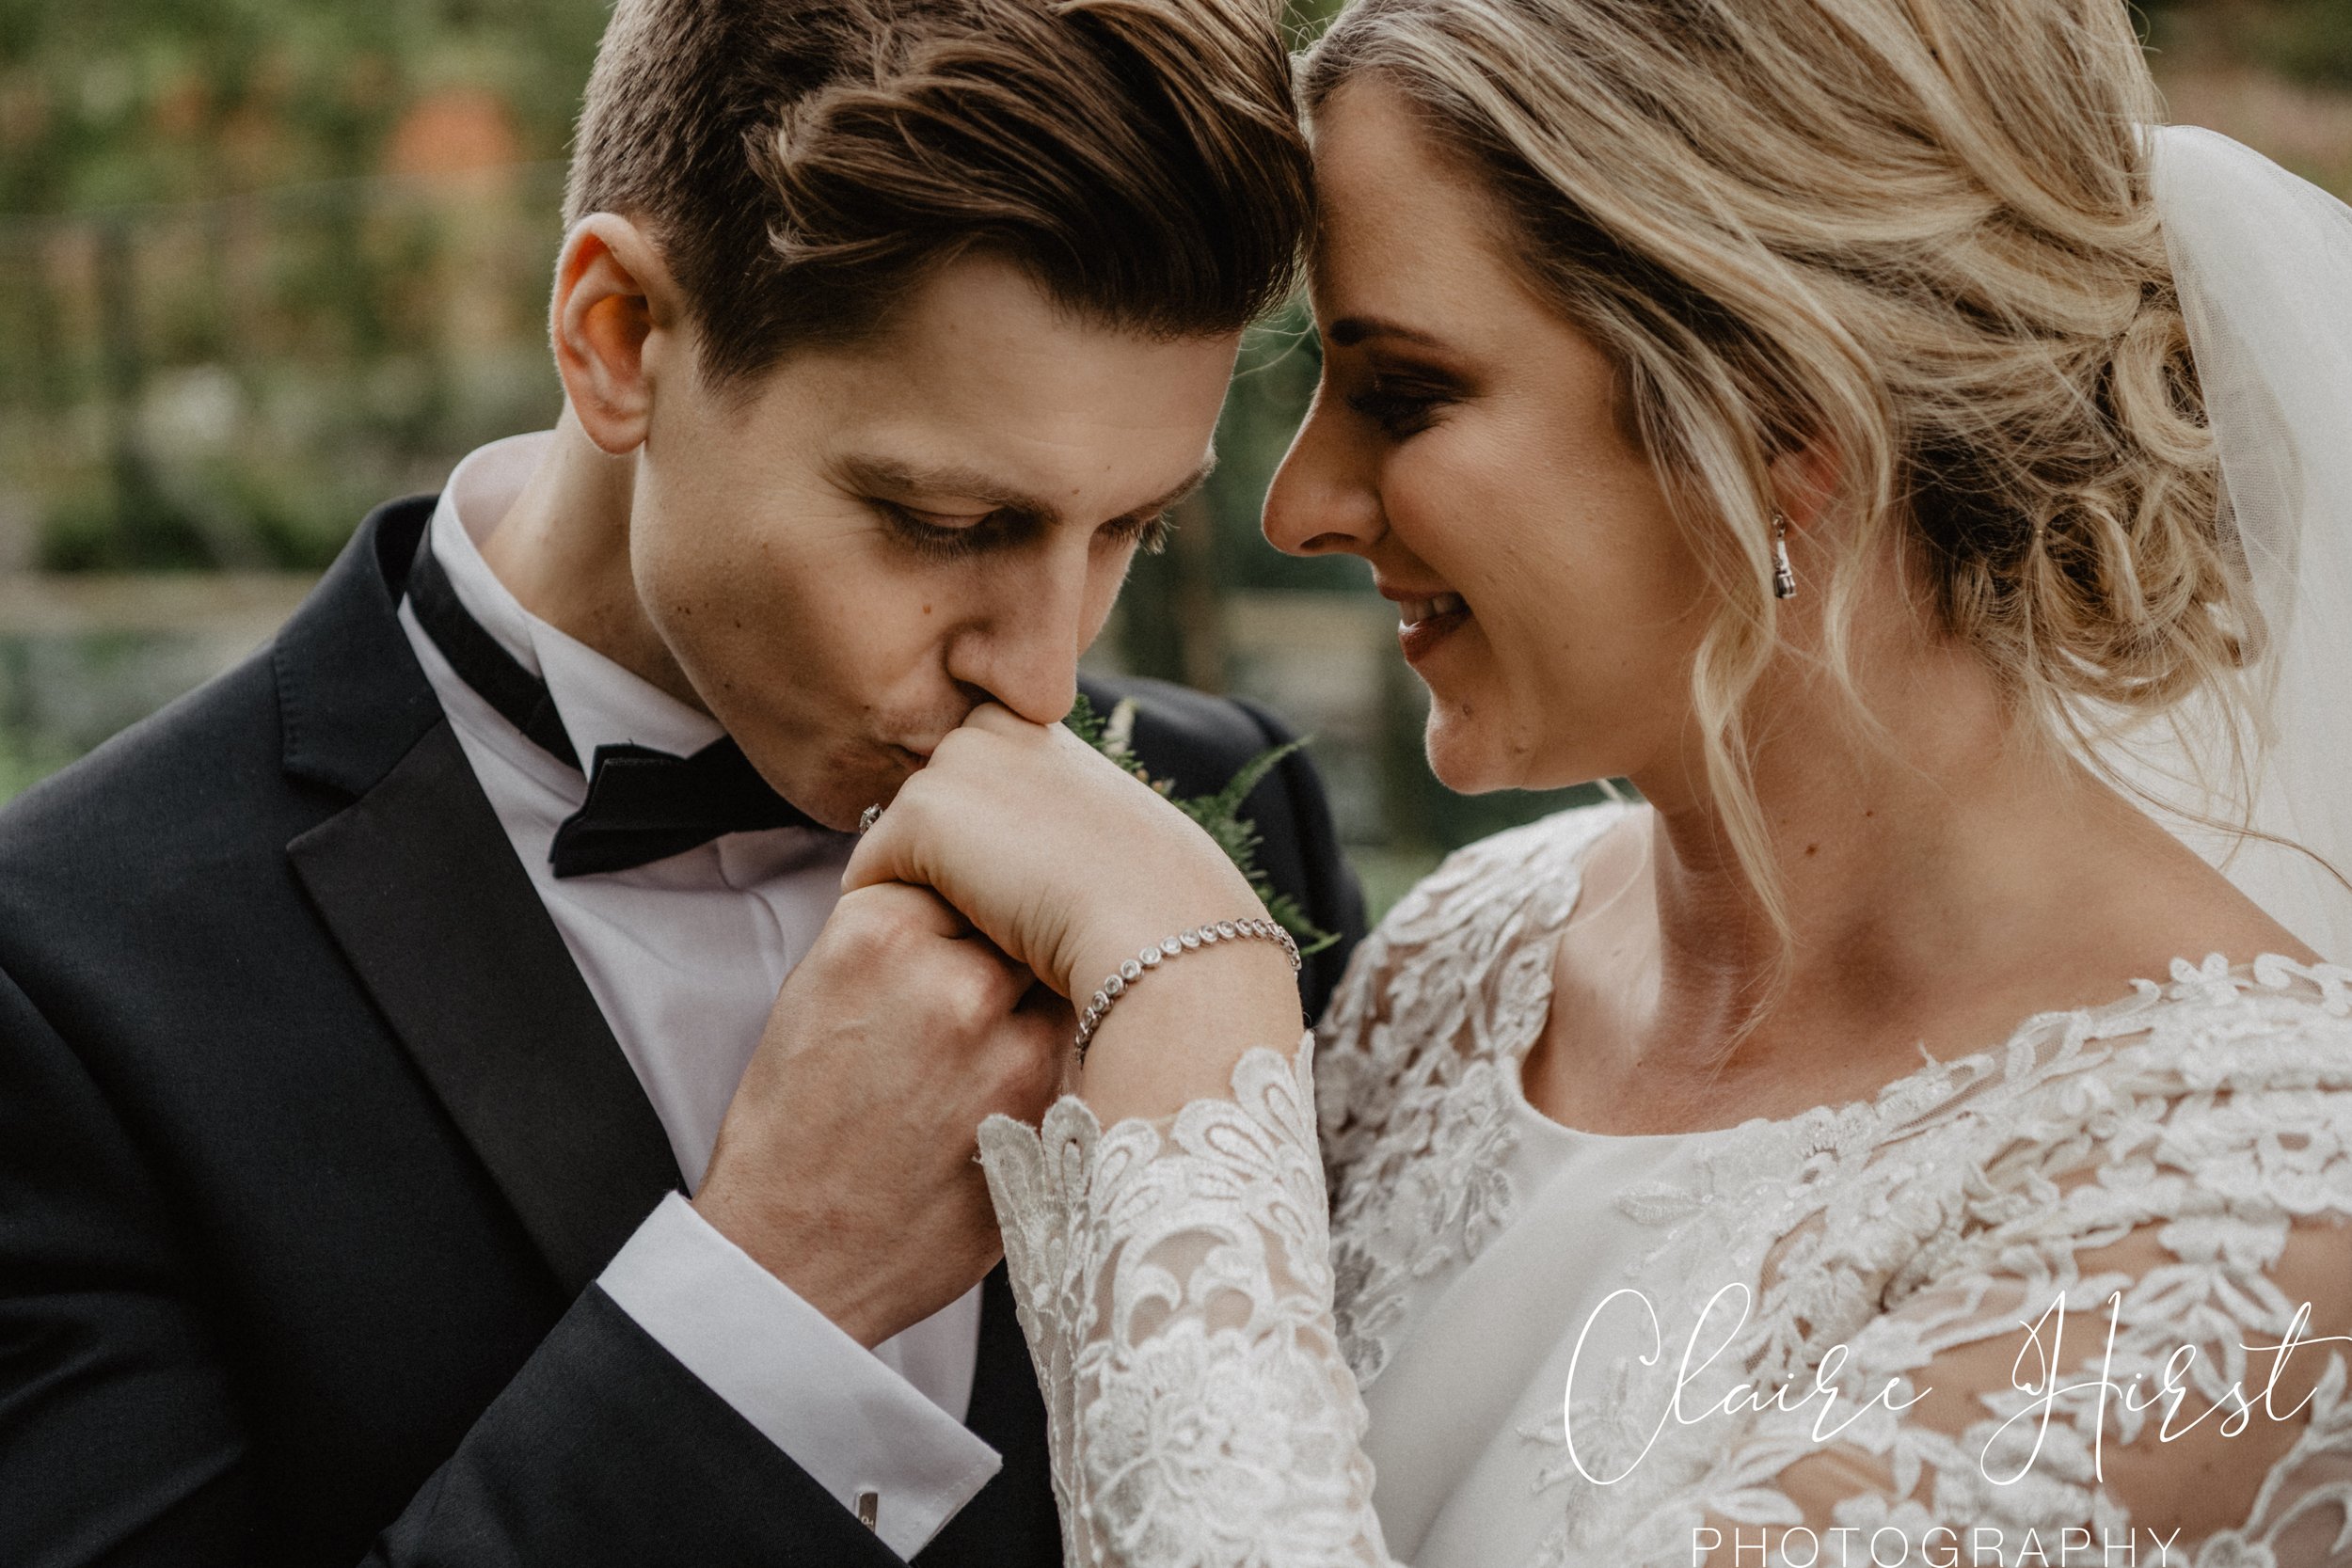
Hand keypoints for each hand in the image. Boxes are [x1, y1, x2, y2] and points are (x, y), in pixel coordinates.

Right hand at [691, 882, 1067, 1345]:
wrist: (793, 1256)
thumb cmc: (794, 1131)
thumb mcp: (812, 996)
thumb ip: (895, 934)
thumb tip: (968, 898)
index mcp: (877, 934)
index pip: (960, 872)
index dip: (964, 905)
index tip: (955, 931)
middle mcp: (950, 977)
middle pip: (1023, 918)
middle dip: (1012, 946)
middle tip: (980, 994)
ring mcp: (1009, 1046)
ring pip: (1062, 980)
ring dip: (1039, 1003)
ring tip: (986, 1049)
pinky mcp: (1047, 1111)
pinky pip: (1075, 1051)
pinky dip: (1053, 1062)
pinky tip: (1005, 1093)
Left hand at [843, 704, 1260, 1000]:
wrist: (1156, 924)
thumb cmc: (1152, 900)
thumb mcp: (1108, 834)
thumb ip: (1051, 815)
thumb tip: (1020, 853)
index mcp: (1037, 726)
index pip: (969, 774)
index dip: (981, 833)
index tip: (1022, 877)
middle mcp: (990, 727)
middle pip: (928, 806)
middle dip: (941, 854)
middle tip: (999, 907)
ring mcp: (952, 766)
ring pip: (900, 841)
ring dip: (923, 886)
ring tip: (985, 925)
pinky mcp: (919, 815)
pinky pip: (872, 876)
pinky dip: (896, 915)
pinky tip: (952, 938)